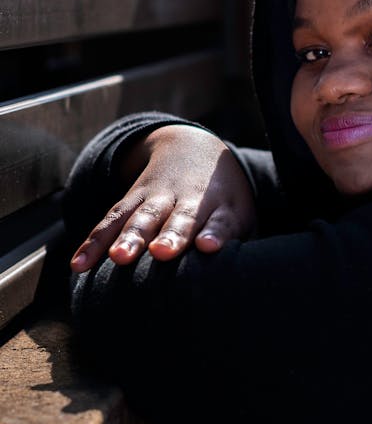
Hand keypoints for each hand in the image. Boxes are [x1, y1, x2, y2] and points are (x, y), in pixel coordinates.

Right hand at [70, 125, 255, 271]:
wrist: (192, 146)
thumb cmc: (222, 197)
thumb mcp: (238, 212)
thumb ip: (236, 239)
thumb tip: (238, 278)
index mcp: (221, 205)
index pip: (221, 220)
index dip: (215, 234)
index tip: (208, 247)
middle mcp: (188, 199)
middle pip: (179, 218)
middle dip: (170, 236)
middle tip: (162, 252)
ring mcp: (157, 197)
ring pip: (140, 217)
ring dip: (129, 237)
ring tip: (119, 257)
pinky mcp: (131, 199)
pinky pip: (110, 220)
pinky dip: (94, 242)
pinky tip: (80, 265)